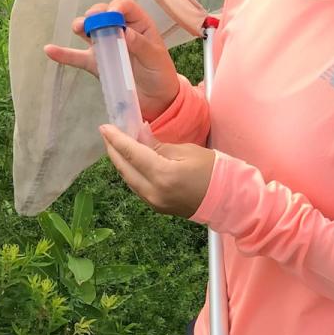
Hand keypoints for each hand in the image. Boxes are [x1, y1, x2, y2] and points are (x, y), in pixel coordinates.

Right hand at [42, 0, 180, 122]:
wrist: (156, 100)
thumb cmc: (160, 74)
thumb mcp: (155, 58)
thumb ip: (141, 45)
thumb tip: (126, 33)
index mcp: (138, 25)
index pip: (124, 7)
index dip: (116, 7)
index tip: (111, 14)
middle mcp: (120, 31)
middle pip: (103, 14)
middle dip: (95, 14)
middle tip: (91, 21)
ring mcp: (106, 46)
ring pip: (89, 31)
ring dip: (81, 26)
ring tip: (78, 28)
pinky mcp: (96, 63)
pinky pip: (77, 57)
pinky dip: (64, 54)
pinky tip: (50, 50)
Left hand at [99, 125, 215, 218]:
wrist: (229, 200)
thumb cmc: (214, 170)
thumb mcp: (188, 151)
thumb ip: (159, 146)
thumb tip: (140, 135)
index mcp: (163, 175)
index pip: (132, 153)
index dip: (116, 139)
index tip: (105, 127)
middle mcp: (154, 192)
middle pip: (124, 169)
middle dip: (113, 150)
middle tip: (107, 134)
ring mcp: (154, 203)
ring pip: (128, 179)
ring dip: (120, 162)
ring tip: (116, 145)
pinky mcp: (157, 207)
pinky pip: (137, 187)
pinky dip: (131, 172)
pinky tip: (130, 162)